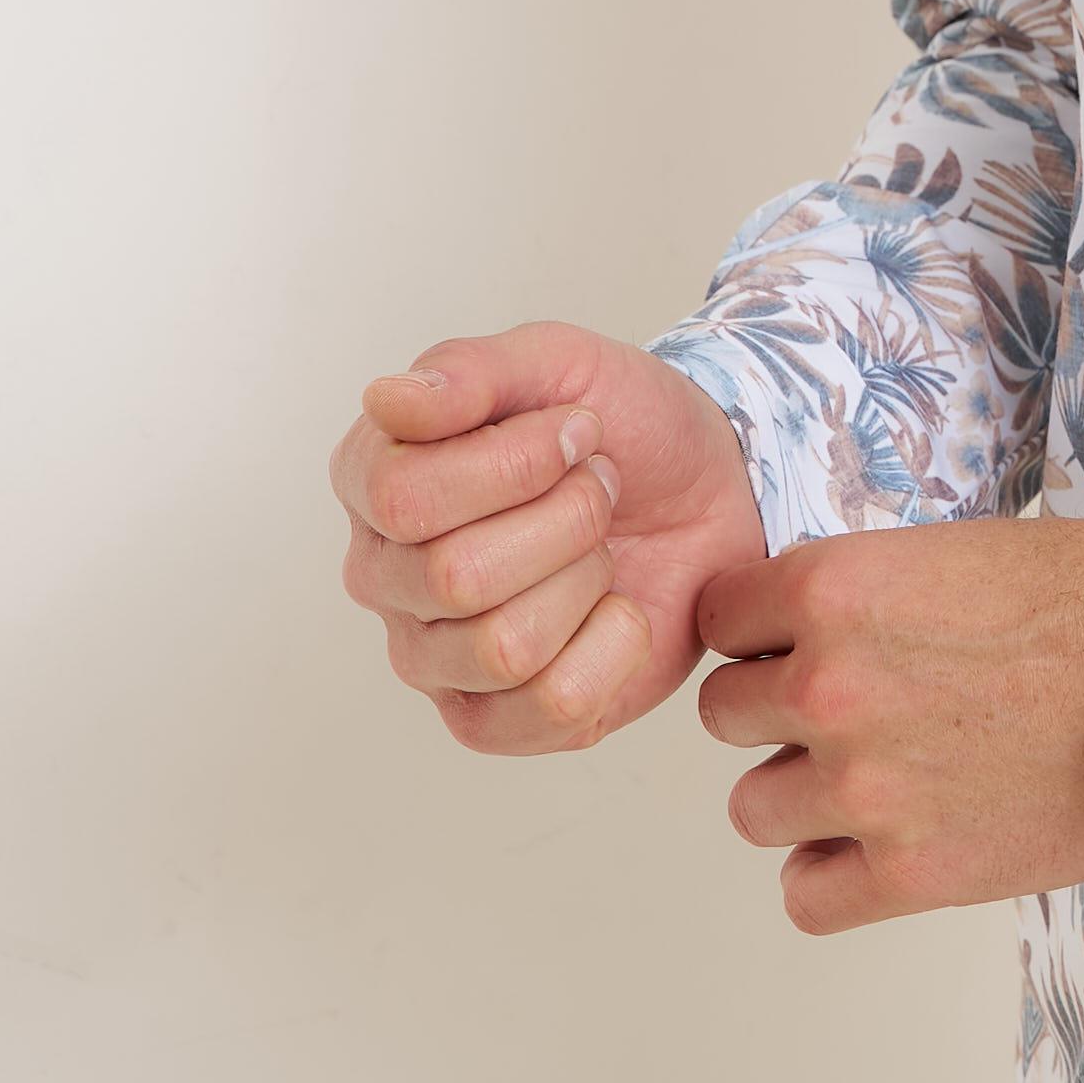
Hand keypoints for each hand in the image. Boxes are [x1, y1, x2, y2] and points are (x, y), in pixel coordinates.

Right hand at [332, 324, 765, 753]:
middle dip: (566, 520)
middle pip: (455, 578)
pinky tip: (614, 611)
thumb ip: (471, 370)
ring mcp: (433, 658)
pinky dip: (613, 650)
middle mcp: (384, 577)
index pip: (402, 499)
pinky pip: (552, 709)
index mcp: (372, 482)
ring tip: (602, 547)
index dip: (514, 464)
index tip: (578, 429)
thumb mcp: (560, 362)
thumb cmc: (622, 424)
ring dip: (586, 583)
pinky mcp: (496, 720)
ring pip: (503, 649)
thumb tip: (388, 401)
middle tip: (600, 488)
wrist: (710, 488)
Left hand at [695, 512, 1083, 929]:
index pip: (719, 620)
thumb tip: (797, 638)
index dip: (760, 633)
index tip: (800, 645)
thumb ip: (857, 596)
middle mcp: (828, 688)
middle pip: (726, 716)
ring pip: (753, 809)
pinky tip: (879, 849)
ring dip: (802, 796)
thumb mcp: (948, 553)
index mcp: (831, 590)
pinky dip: (831, 878)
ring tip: (877, 781)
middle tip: (858, 713)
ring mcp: (864, 788)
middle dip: (779, 714)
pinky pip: (806, 897)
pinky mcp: (911, 872)